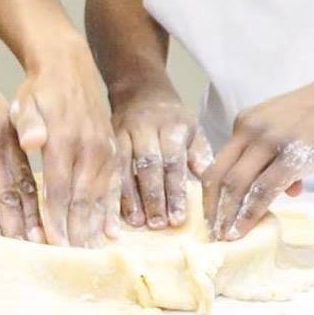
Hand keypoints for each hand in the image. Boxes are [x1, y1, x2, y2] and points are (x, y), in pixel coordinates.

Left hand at [11, 50, 120, 245]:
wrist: (69, 67)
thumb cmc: (39, 91)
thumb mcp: (26, 101)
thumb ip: (28, 123)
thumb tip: (31, 140)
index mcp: (64, 140)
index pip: (59, 188)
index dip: (55, 219)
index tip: (52, 244)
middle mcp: (89, 148)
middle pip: (81, 198)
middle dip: (76, 231)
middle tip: (72, 260)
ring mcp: (104, 151)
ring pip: (99, 196)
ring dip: (94, 226)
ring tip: (90, 253)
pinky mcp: (112, 152)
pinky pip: (113, 187)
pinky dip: (110, 211)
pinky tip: (111, 232)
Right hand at [110, 85, 211, 230]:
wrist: (138, 90)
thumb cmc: (171, 118)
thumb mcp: (192, 129)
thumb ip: (199, 155)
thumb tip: (207, 185)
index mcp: (171, 127)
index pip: (173, 163)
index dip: (174, 192)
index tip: (177, 219)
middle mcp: (144, 129)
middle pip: (148, 166)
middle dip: (153, 197)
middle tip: (157, 224)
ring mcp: (121, 133)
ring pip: (124, 167)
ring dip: (129, 197)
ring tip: (136, 222)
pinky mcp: (105, 139)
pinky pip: (107, 166)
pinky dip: (111, 189)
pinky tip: (114, 210)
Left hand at [200, 66, 313, 240]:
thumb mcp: (290, 131)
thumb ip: (280, 158)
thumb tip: (285, 190)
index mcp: (245, 123)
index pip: (219, 162)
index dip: (211, 192)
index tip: (210, 215)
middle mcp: (250, 130)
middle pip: (219, 174)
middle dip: (212, 207)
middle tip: (211, 232)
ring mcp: (270, 142)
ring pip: (237, 184)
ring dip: (227, 214)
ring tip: (224, 237)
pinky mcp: (292, 156)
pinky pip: (264, 189)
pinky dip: (250, 212)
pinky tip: (244, 228)